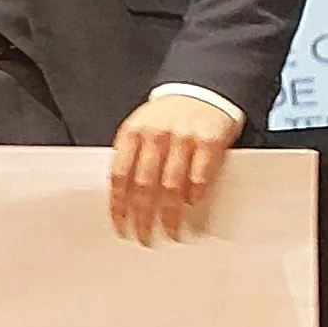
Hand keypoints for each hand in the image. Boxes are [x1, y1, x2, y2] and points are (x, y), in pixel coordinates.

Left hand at [109, 95, 239, 245]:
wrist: (203, 89)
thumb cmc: (169, 116)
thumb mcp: (142, 128)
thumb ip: (132, 156)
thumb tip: (122, 200)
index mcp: (132, 133)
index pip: (119, 175)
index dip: (118, 205)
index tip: (120, 227)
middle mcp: (155, 135)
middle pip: (143, 185)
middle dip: (142, 217)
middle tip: (144, 237)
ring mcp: (183, 138)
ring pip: (171, 185)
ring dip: (170, 214)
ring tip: (170, 231)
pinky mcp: (209, 140)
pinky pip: (200, 174)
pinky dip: (195, 193)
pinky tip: (191, 205)